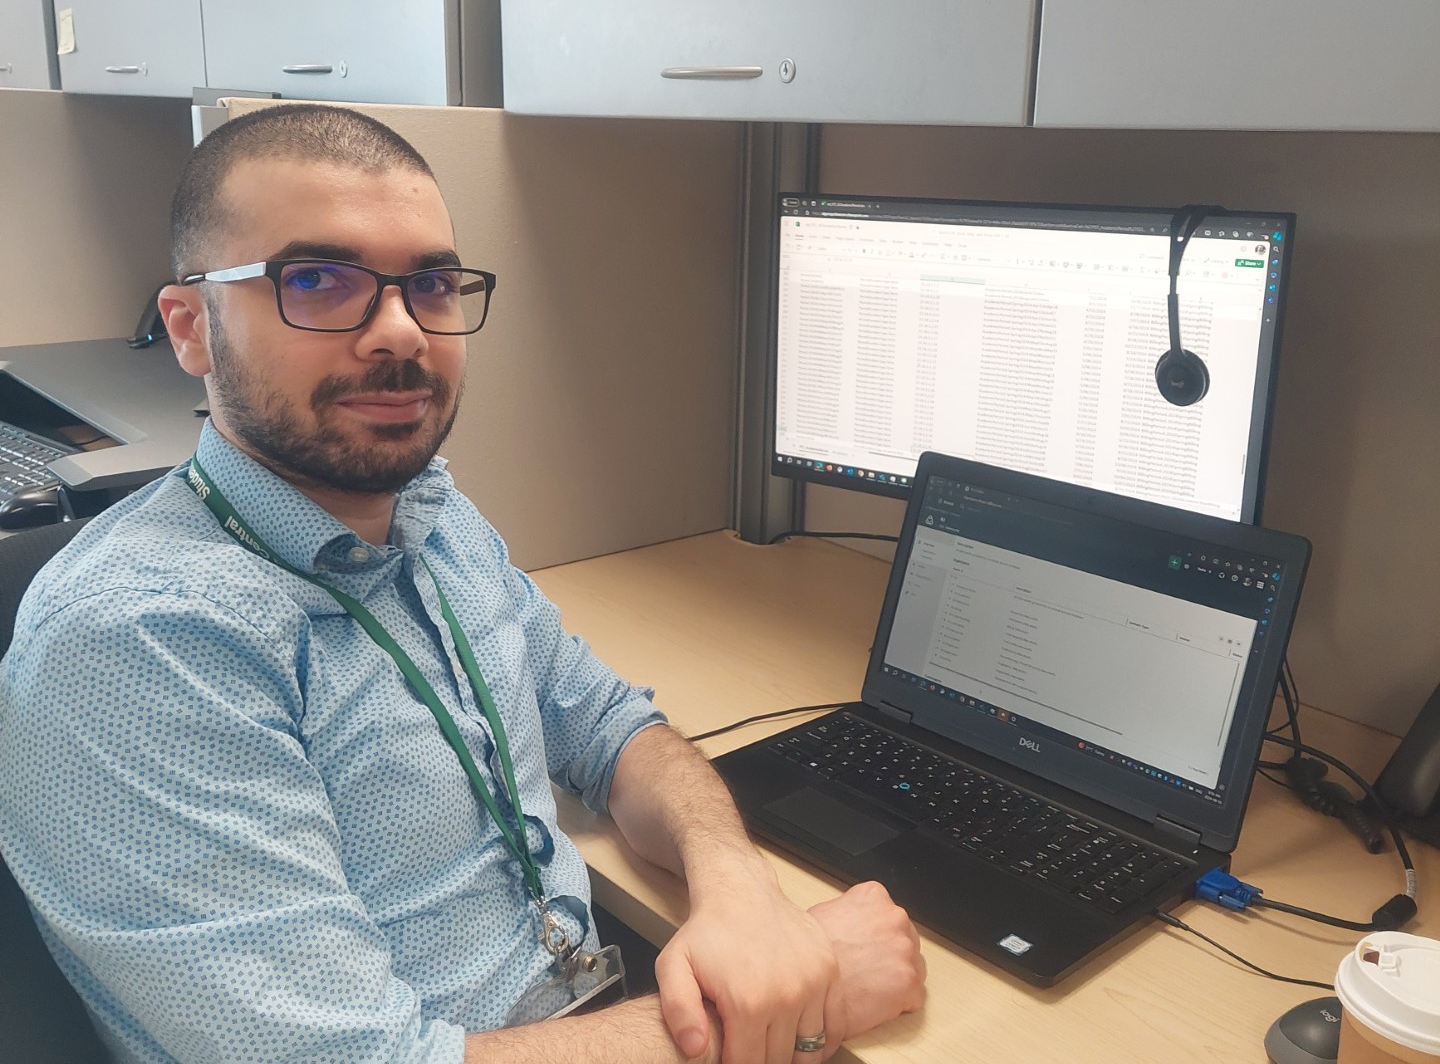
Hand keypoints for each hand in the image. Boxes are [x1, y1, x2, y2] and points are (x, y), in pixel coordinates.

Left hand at [654, 854, 842, 1063]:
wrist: (742, 890)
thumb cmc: (708, 931)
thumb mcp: (674, 966)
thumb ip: (678, 1011)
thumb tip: (695, 1047)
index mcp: (748, 1002)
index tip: (728, 1057)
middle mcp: (787, 996)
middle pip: (779, 1060)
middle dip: (761, 1059)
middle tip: (748, 1045)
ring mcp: (814, 983)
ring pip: (810, 1050)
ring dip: (791, 1054)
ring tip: (772, 1043)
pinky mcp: (830, 972)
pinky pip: (835, 1025)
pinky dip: (822, 1040)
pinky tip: (801, 1037)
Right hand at [808, 881, 925, 1037]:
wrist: (805, 986)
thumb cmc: (808, 956)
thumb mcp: (822, 914)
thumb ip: (847, 915)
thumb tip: (848, 926)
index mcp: (874, 896)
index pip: (887, 915)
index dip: (876, 936)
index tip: (865, 948)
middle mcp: (895, 918)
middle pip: (903, 940)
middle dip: (889, 956)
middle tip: (866, 971)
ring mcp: (905, 950)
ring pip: (913, 967)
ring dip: (895, 978)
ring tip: (868, 989)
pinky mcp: (910, 982)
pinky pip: (913, 996)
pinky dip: (897, 1004)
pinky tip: (874, 1003)